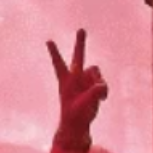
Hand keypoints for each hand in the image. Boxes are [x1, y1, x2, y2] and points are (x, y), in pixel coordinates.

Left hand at [49, 30, 107, 152]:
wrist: (79, 123)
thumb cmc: (74, 114)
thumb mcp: (82, 105)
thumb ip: (93, 94)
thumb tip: (102, 86)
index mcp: (66, 80)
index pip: (59, 64)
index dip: (54, 53)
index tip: (48, 41)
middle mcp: (75, 77)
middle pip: (78, 56)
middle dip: (80, 43)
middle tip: (81, 30)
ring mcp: (85, 80)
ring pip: (96, 71)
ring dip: (98, 81)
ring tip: (96, 96)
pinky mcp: (94, 86)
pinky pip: (103, 83)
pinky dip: (104, 91)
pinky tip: (102, 100)